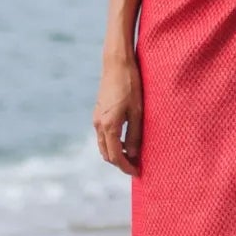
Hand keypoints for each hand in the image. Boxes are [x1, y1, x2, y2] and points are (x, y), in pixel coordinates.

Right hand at [94, 54, 142, 174]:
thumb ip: (135, 135)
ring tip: (133, 156)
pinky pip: (104, 135)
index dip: (126, 167)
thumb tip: (134, 155)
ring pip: (104, 145)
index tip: (138, 173)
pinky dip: (113, 143)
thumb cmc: (130, 85)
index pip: (115, 156)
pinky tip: (127, 140)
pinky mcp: (99, 112)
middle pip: (107, 153)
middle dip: (120, 163)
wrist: (116, 63)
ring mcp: (97, 118)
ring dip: (116, 153)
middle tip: (136, 167)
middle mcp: (99, 124)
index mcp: (109, 125)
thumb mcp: (138, 111)